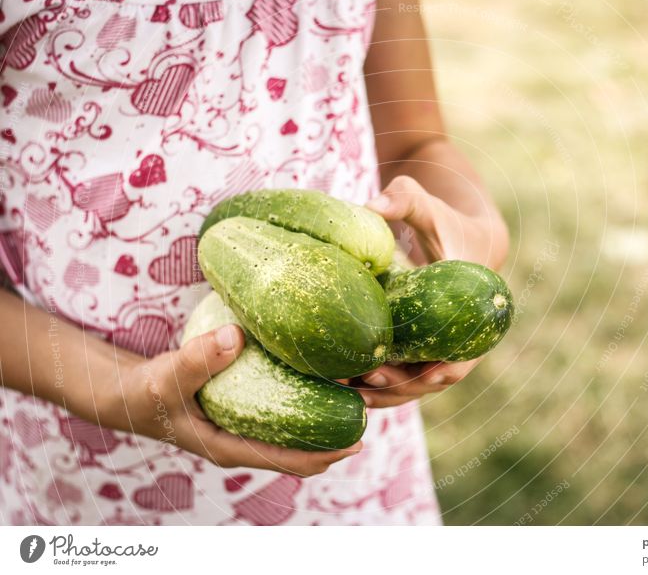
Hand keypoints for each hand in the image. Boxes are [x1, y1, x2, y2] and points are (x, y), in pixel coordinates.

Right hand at [68, 325, 360, 475]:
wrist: (127, 392)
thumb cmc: (144, 393)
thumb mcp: (165, 378)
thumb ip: (196, 360)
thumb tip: (235, 336)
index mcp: (231, 447)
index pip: (289, 459)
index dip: (326, 453)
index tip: (359, 441)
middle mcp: (246, 439)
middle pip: (302, 445)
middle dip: (337, 432)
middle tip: (371, 405)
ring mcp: (246, 424)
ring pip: (296, 425)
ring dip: (327, 412)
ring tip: (359, 387)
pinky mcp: (244, 405)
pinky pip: (283, 406)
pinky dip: (306, 395)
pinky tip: (322, 373)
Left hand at [358, 175, 502, 407]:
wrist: (457, 236)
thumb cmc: (442, 220)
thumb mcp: (426, 205)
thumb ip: (405, 199)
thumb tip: (373, 205)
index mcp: (471, 304)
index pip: (465, 348)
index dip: (447, 366)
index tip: (424, 377)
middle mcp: (460, 332)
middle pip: (437, 375)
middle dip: (405, 386)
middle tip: (367, 384)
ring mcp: (440, 343)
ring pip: (418, 381)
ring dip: (389, 393)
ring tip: (352, 394)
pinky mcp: (421, 346)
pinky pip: (405, 373)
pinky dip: (382, 383)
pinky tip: (350, 386)